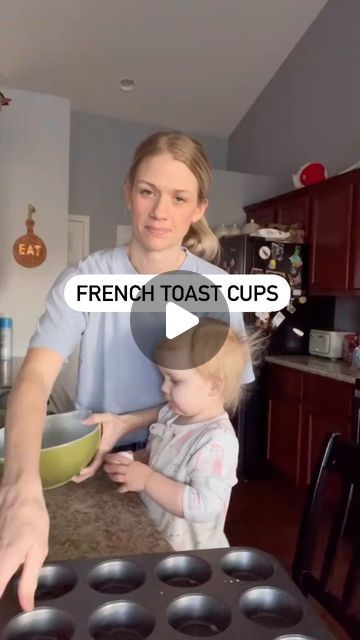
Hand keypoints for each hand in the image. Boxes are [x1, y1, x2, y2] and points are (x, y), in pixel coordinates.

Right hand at [0, 482, 48, 610]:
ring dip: (1, 574)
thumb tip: (26, 606)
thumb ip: (29, 580)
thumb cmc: (32, 518)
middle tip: (8, 587)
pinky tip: (5, 564)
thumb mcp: (38, 550)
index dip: (0, 605)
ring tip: (8, 577)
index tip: (4, 618)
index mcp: (5, 561)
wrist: (19, 490)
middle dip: (1, 586)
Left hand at [72, 412, 128, 482]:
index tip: (78, 473)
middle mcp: (102, 453)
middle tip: (69, 478)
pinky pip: (91, 462)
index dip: (88, 469)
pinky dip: (84, 466)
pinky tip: (76, 464)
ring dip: (82, 473)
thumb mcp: (107, 417)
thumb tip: (82, 422)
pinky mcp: (99, 450)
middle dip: (82, 476)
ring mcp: (101, 453)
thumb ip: (95, 418)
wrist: (125, 423)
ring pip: (92, 467)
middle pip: (93, 470)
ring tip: (69, 473)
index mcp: (104, 448)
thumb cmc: (116, 421)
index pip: (96, 463)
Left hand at [103, 453, 151, 492]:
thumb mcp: (138, 463)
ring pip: (116, 477)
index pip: (119, 459)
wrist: (150, 480)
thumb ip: (131, 460)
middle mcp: (127, 470)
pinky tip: (118, 489)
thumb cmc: (145, 470)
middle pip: (115, 468)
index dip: (111, 457)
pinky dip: (119, 489)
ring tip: (109, 475)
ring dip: (112, 476)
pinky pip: (122, 488)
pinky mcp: (128, 486)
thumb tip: (128, 453)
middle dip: (108, 467)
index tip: (106, 456)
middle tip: (104, 467)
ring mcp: (127, 479)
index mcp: (130, 463)